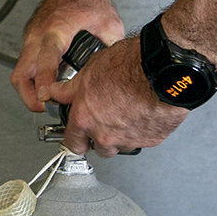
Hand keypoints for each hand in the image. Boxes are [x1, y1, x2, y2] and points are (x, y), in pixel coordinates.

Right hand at [14, 0, 124, 113]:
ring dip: (29, 91)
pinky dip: (32, 79)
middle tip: (46, 110)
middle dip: (30, 98)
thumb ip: (112, 50)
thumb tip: (117, 73)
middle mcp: (38, 35)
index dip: (45, 84)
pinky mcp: (30, 39)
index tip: (48, 100)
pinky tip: (50, 85)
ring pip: (19, 72)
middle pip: (21, 75)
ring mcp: (30, 37)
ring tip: (49, 103)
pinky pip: (25, 65)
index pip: (45, 62)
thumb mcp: (109, 24)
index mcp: (56, 30)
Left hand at [48, 34, 188, 155]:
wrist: (162, 70)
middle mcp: (105, 135)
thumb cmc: (128, 66)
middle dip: (100, 138)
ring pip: (122, 146)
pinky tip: (142, 112)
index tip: (77, 136)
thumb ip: (69, 89)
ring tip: (127, 113)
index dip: (75, 139)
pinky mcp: (151, 139)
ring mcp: (129, 140)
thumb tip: (55, 92)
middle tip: (106, 119)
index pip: (72, 144)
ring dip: (122, 135)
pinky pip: (143, 139)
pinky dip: (142, 130)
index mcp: (85, 119)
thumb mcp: (89, 70)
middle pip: (99, 149)